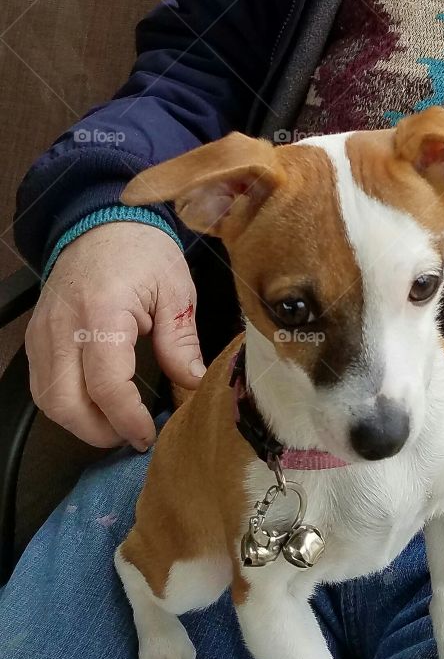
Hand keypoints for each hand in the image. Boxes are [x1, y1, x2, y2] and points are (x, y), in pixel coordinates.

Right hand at [25, 222, 205, 449]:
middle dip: (99, 432)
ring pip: (47, 399)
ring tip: (117, 424)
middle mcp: (63, 326)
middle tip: (133, 436)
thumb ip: (180, 340)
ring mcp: (42, 332)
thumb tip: (192, 382)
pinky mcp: (35, 336)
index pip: (106, 385)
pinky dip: (65, 403)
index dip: (127, 419)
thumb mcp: (175, 290)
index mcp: (102, 311)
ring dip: (80, 422)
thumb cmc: (143, 250)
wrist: (103, 222)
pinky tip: (95, 404)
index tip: (149, 434)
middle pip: (64, 403)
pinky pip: (41, 383)